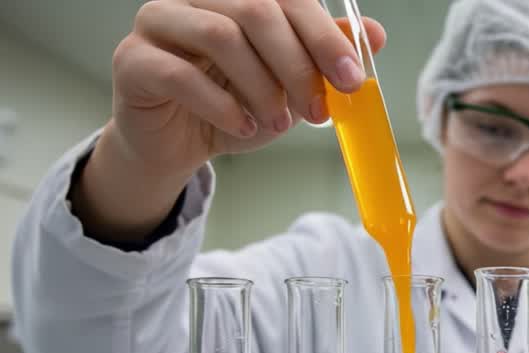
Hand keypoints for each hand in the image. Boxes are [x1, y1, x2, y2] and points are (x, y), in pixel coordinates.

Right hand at [109, 0, 386, 178]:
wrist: (182, 144)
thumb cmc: (236, 104)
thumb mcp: (291, 83)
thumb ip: (324, 55)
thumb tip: (376, 33)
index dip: (323, 36)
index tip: (352, 80)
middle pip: (255, 10)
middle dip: (296, 65)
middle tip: (318, 111)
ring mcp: (158, 22)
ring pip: (220, 36)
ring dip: (261, 87)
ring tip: (278, 123)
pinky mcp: (133, 60)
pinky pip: (180, 74)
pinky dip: (222, 105)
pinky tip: (243, 127)